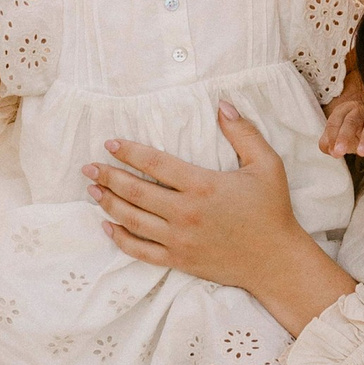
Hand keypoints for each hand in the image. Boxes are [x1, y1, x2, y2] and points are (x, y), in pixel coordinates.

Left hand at [83, 102, 299, 290]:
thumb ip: (243, 133)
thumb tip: (222, 104)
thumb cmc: (272, 210)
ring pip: (133, 220)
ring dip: (108, 204)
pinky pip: (141, 251)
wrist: (275, 260)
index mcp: (203, 185)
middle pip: (136, 192)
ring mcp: (179, 239)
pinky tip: (107, 226)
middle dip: (108, 177)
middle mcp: (185, 212)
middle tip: (88, 167)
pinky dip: (121, 239)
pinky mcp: (179, 260)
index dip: (129, 151)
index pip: (155, 163)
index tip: (110, 143)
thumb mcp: (266, 165)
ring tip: (93, 190)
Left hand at [320, 65, 363, 160]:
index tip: (333, 152)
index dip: (332, 136)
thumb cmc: (353, 129)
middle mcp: (360, 110)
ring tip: (362, 153)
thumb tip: (329, 150)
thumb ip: (329, 140)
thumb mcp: (339, 132)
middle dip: (344, 137)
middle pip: (351, 121)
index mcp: (344, 110)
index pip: (335, 122)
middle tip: (339, 152)